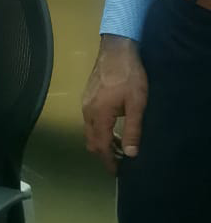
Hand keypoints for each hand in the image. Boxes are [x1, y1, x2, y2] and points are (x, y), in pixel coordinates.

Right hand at [81, 35, 148, 173]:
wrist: (116, 50)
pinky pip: (89, 121)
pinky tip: (113, 125)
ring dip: (102, 141)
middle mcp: (88, 112)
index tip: (116, 172)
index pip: (101, 146)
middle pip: (91, 141)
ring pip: (89, 131)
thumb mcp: (137, 104)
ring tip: (120, 143)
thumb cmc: (129, 76)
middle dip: (103, 153)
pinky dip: (99, 129)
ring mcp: (85, 104)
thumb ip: (133, 130)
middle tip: (120, 159)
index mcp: (100, 116)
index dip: (108, 161)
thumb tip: (130, 154)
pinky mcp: (87, 97)